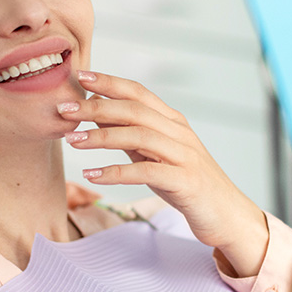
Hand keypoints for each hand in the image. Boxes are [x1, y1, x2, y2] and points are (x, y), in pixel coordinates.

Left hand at [57, 70, 268, 275]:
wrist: (228, 216)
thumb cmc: (188, 185)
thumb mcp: (156, 155)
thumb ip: (131, 135)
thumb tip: (98, 115)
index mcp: (173, 122)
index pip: (138, 92)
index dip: (110, 82)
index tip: (80, 75)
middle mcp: (180, 133)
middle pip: (134, 110)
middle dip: (96, 107)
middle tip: (64, 109)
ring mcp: (185, 156)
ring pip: (138, 136)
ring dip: (100, 136)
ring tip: (71, 139)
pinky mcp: (185, 182)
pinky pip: (145, 172)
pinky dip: (115, 172)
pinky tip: (92, 174)